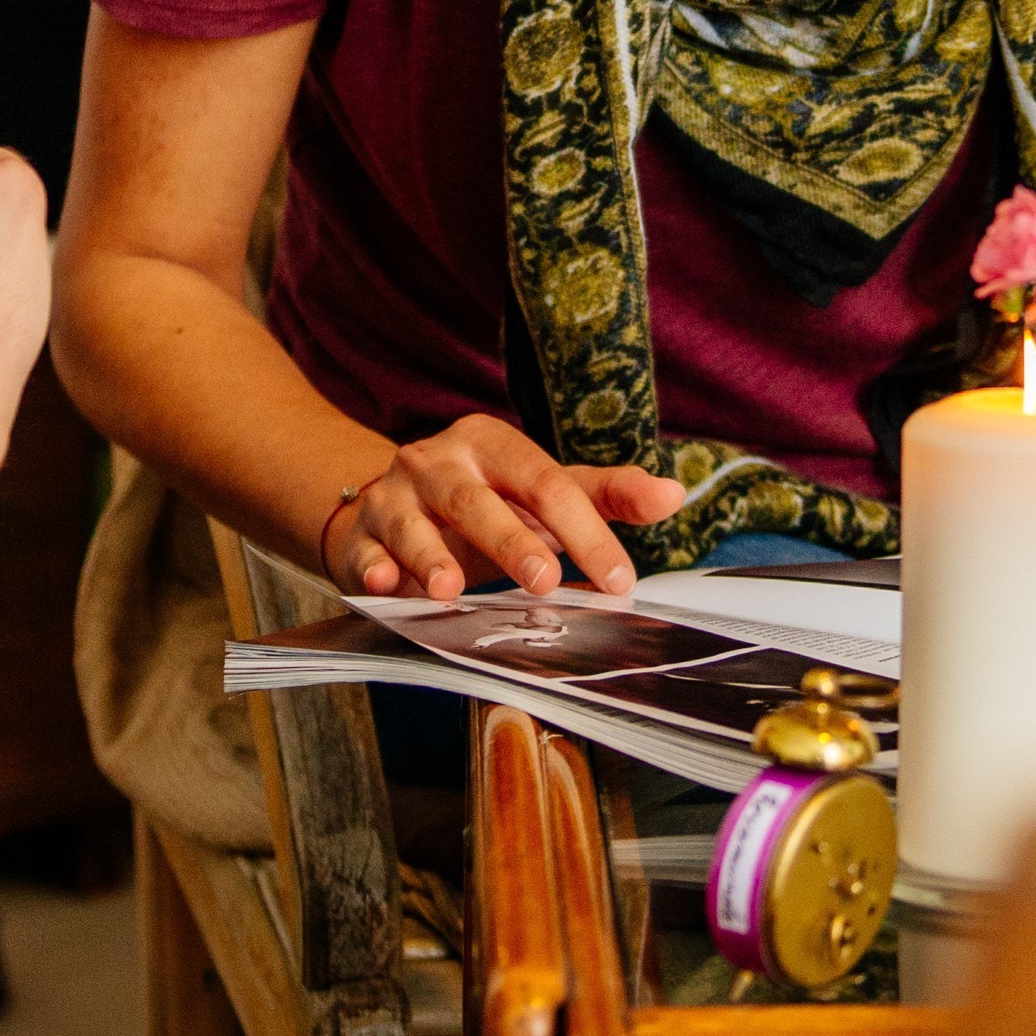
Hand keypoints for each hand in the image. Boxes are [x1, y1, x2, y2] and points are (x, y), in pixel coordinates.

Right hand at [331, 415, 682, 598]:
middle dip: (509, 541)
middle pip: (476, 500)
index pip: (545, 483)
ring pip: (411, 523)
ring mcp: (393, 497)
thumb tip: (675, 495)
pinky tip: (383, 585)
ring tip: (450, 591)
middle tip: (542, 580)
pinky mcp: (360, 535)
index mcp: (492, 444)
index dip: (585, 531)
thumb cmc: (485, 501)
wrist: (391, 508)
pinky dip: (372, 568)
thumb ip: (606, 495)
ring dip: (430, 556)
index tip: (618, 580)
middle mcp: (438, 462)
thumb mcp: (542, 492)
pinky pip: (365, 551)